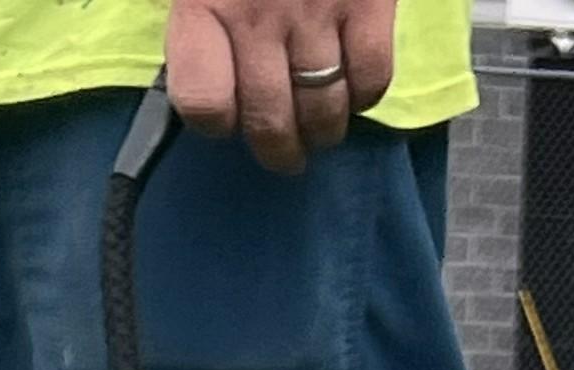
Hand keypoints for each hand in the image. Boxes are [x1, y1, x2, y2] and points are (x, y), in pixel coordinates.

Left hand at [167, 0, 396, 174]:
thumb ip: (202, 28)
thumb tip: (209, 98)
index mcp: (202, 2)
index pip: (203, 105)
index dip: (218, 121)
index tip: (228, 116)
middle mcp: (257, 15)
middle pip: (269, 124)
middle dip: (279, 150)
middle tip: (285, 150)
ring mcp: (316, 10)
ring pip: (323, 112)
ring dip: (323, 131)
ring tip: (319, 124)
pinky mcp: (369, 3)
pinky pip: (370, 80)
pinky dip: (364, 95)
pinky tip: (352, 83)